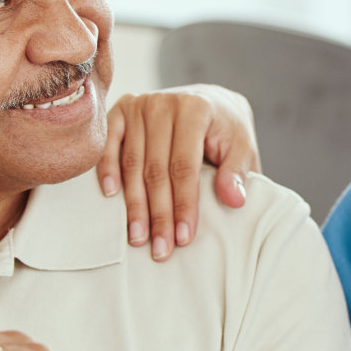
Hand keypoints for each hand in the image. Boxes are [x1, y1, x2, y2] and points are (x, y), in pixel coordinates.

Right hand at [99, 84, 259, 260]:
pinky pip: (109, 143)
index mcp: (196, 109)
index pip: (184, 166)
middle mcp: (164, 104)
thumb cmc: (226, 130)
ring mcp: (140, 105)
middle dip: (158, 214)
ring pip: (132, 163)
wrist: (210, 101)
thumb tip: (234, 200)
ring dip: (134, 204)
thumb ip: (237, 172)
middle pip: (156, 169)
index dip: (183, 204)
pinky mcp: (122, 110)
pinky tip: (111, 195)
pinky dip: (108, 169)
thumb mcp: (242, 147)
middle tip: (160, 249)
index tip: (183, 238)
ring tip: (138, 237)